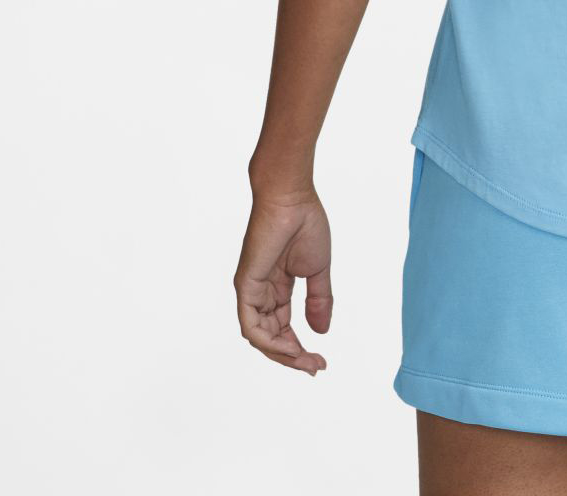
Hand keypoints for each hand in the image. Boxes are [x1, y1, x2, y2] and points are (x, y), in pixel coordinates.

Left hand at [234, 188, 332, 373]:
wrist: (292, 198)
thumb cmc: (305, 224)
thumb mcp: (317, 270)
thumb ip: (318, 301)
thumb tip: (321, 331)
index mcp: (276, 287)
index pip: (283, 327)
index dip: (299, 347)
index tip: (320, 361)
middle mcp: (260, 293)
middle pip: (271, 337)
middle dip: (293, 356)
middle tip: (315, 367)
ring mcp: (251, 290)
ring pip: (260, 337)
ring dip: (283, 354)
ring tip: (306, 361)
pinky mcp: (245, 285)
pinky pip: (251, 325)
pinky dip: (268, 341)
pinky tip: (290, 348)